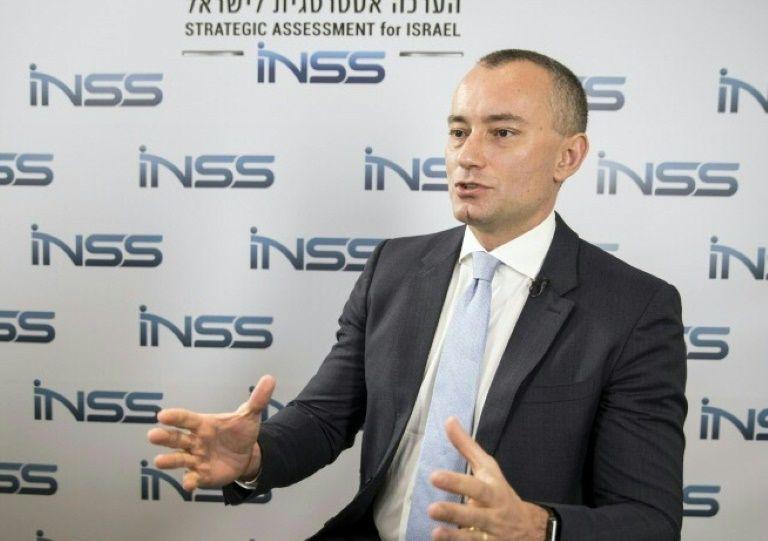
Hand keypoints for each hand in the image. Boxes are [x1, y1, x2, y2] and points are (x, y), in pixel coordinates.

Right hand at [146, 374, 275, 491]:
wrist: (247, 455)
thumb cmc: (240, 432)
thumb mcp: (250, 416)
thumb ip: (257, 399)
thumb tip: (270, 378)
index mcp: (203, 424)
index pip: (186, 419)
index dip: (175, 417)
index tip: (162, 415)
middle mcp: (195, 441)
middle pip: (176, 438)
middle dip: (164, 437)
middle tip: (152, 435)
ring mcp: (196, 459)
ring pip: (179, 459)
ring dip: (169, 460)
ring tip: (159, 461)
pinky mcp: (201, 475)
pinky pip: (193, 479)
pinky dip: (190, 482)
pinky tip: (189, 484)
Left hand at [427, 417, 548, 540]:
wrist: (529, 528)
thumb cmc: (500, 493)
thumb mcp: (488, 469)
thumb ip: (467, 447)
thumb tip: (448, 420)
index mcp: (493, 491)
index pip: (476, 486)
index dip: (456, 482)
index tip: (434, 476)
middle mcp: (494, 515)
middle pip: (475, 514)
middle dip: (454, 512)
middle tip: (431, 508)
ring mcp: (492, 536)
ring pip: (473, 537)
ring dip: (455, 536)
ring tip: (435, 532)